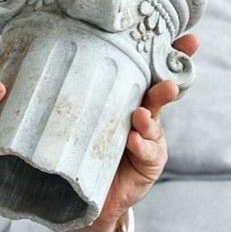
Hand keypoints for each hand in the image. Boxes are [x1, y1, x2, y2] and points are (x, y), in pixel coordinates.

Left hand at [70, 32, 199, 231]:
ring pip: (154, 123)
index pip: (149, 70)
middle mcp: (143, 113)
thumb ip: (67, 90)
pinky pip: (148, 152)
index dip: (172, 54)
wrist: (85, 190)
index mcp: (128, 94)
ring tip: (140, 114)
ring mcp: (149, 138)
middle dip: (169, 84)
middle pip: (159, 93)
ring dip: (151, 115)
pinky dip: (141, 145)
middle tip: (169, 82)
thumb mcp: (76, 113)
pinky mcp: (149, 162)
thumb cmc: (79, 144)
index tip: (190, 41)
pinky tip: (134, 140)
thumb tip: (39, 59)